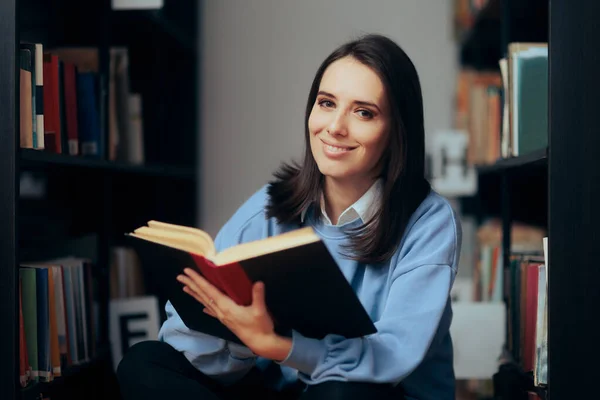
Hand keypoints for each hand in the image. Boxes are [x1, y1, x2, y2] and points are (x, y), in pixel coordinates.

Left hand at [177, 268, 291, 360]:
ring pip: (206, 303)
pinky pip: (212, 312)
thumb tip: (258, 282)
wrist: (261, 343)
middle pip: (203, 295)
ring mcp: (223, 317)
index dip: (198, 280)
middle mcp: (221, 311)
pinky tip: (202, 309)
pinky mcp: (227, 321)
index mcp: (227, 307)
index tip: (188, 272)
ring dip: (195, 294)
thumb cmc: (260, 327)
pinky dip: (206, 308)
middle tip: (180, 276)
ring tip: (185, 288)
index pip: (209, 290)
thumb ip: (258, 296)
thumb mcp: (260, 311)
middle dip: (192, 285)